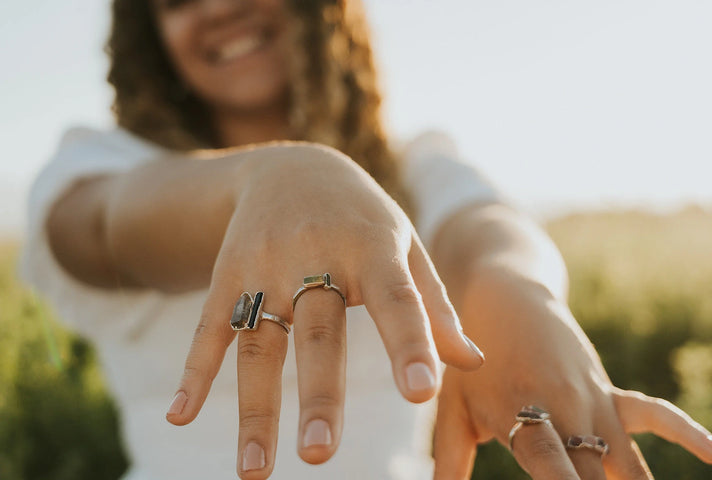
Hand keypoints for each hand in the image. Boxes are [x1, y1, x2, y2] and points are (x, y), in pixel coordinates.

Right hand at [163, 143, 484, 478]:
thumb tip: (470, 362)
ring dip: (255, 406)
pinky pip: (210, 325)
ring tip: (255, 469)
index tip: (422, 393)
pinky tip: (182, 415)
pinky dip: (195, 370)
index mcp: (372, 246)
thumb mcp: (404, 244)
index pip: (396, 298)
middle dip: (318, 392)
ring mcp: (265, 264)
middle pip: (318, 330)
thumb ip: (434, 303)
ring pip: (259, 340)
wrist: (291, 167)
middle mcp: (315, 255)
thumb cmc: (362, 216)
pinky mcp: (229, 272)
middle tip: (319, 453)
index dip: (410, 342)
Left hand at [432, 269, 711, 478]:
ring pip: (627, 464)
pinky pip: (655, 415)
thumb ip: (446, 463)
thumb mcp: (450, 410)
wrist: (503, 295)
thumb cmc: (468, 362)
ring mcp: (592, 399)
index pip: (553, 473)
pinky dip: (689, 435)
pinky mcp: (609, 391)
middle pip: (594, 477)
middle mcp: (563, 409)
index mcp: (519, 416)